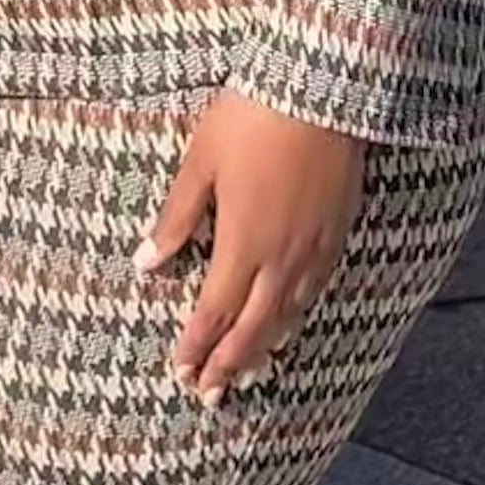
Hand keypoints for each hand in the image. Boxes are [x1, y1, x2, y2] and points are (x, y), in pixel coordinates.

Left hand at [137, 94, 367, 407]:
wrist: (320, 89)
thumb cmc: (251, 118)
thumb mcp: (200, 163)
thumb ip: (176, 219)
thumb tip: (147, 263)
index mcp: (242, 243)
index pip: (214, 312)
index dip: (196, 347)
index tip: (180, 372)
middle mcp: (281, 257)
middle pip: (253, 328)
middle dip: (228, 364)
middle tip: (209, 395)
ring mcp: (314, 247)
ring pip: (289, 314)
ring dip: (264, 347)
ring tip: (246, 371)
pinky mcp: (338, 231)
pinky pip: (316, 290)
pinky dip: (297, 316)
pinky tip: (290, 321)